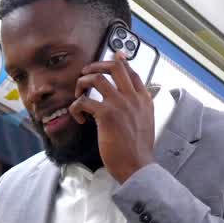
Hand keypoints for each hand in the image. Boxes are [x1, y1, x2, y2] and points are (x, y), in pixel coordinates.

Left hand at [69, 51, 155, 182]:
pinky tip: (80, 119)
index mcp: (144, 99)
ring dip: (82, 83)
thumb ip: (139, 110)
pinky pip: (84, 102)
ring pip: (96, 78)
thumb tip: (132, 105)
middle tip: (86, 72)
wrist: (138, 166)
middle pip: (115, 66)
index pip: (132, 71)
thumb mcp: (146, 124)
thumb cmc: (138, 151)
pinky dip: (76, 108)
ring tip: (78, 95)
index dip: (120, 61)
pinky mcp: (106, 115)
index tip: (114, 56)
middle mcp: (133, 97)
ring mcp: (120, 104)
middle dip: (97, 65)